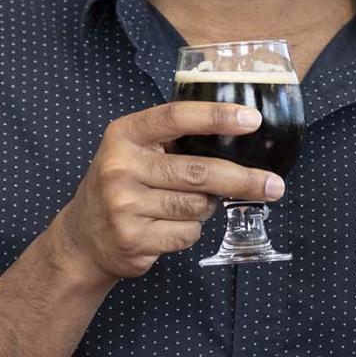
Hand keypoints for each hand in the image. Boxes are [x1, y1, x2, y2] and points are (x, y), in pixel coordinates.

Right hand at [50, 101, 283, 285]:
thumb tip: (237, 136)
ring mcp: (124, 206)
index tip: (252, 120)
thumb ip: (172, 140)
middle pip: (199, 171)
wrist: (82, 239)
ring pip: (197, 206)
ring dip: (205, 208)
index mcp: (124, 134)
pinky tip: (168, 227)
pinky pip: (188, 234)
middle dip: (242, 179)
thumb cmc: (120, 186)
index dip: (217, 116)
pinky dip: (190, 231)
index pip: (176, 117)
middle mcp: (120, 167)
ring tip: (185, 206)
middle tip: (273, 185)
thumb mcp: (134, 151)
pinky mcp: (133, 239)